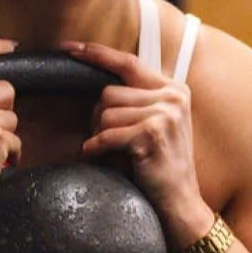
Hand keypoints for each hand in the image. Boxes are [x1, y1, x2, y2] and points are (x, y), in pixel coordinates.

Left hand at [68, 42, 213, 242]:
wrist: (180, 203)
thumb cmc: (160, 166)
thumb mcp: (155, 125)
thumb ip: (136, 101)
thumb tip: (95, 86)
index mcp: (173, 89)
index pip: (128, 63)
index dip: (97, 54)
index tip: (70, 49)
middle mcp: (172, 96)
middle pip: (109, 91)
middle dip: (98, 116)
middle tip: (106, 139)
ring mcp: (165, 113)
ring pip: (105, 112)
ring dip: (100, 134)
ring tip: (112, 152)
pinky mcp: (152, 133)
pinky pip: (107, 133)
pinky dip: (97, 147)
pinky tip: (100, 156)